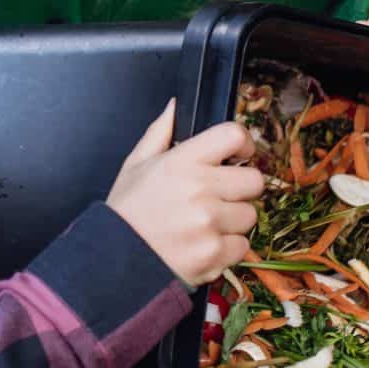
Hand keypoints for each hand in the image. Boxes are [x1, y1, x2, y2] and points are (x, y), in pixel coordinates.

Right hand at [106, 101, 264, 288]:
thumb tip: (174, 106)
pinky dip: (227, 249)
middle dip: (241, 188)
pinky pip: (242, 246)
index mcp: (182, 162)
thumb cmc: (126, 212)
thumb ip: (159, 133)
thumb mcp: (135, 165)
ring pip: (249, 216)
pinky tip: (203, 245)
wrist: (114, 261)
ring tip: (204, 225)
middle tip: (219, 197)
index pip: (234, 136)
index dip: (243, 144)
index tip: (238, 155)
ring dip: (233, 221)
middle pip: (254, 180)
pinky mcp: (214, 254)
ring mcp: (208, 223)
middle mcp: (199, 189)